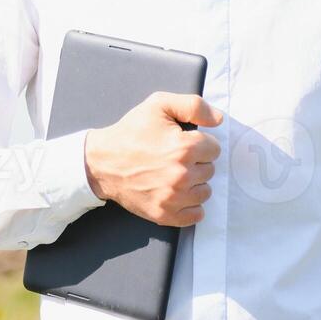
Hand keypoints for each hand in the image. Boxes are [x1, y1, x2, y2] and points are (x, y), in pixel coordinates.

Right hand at [82, 91, 222, 225]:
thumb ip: (194, 106)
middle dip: (197, 162)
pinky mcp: (164, 214)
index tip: (184, 142)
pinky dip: (190, 206)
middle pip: (210, 170)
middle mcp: (182, 175)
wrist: (102, 163)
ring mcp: (173, 198)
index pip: (215, 148)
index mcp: (184, 147)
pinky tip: (178, 194)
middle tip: (175, 158)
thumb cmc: (131, 132)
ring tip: (175, 175)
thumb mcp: (159, 104)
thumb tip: (219, 120)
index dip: (200, 143)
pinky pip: (195, 215)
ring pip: (205, 192)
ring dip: (195, 184)